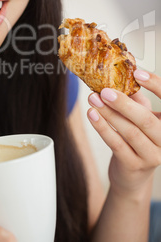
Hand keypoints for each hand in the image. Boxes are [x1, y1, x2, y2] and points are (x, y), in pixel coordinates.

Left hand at [87, 70, 160, 197]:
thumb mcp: (140, 115)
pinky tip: (92, 115)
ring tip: (93, 99)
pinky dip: (103, 128)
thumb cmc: (137, 139)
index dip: (156, 85)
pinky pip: (116, 144)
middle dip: (124, 103)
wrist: (132, 174)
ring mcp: (151, 156)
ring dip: (109, 114)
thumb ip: (135, 98)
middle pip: (146, 120)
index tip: (137, 73)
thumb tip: (121, 75)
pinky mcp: (134, 166)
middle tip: (105, 91)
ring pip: (130, 132)